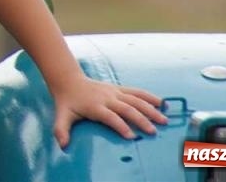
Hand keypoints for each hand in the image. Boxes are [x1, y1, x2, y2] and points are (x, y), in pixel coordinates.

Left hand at [50, 76, 166, 146]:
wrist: (68, 80)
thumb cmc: (67, 101)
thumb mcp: (61, 115)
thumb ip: (61, 130)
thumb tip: (62, 145)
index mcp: (94, 106)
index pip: (110, 116)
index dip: (120, 126)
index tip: (131, 137)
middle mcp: (107, 97)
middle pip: (127, 108)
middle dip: (141, 119)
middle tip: (153, 132)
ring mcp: (114, 92)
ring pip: (135, 99)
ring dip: (150, 109)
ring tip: (164, 119)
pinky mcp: (119, 88)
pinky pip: (137, 92)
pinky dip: (150, 96)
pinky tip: (162, 103)